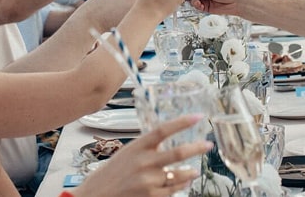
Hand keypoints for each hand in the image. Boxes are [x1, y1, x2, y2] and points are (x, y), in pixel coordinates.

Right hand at [72, 115, 211, 196]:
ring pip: (180, 174)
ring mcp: (148, 180)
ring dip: (190, 172)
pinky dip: (181, 185)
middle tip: (208, 145)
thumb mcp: (127, 153)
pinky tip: (184, 182)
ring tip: (195, 171)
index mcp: (137, 146)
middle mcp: (144, 162)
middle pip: (177, 152)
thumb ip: (147, 148)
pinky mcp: (151, 196)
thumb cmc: (112, 174)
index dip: (182, 122)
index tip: (198, 116)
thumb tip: (168, 144)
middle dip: (197, 148)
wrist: (96, 195)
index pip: (163, 130)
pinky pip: (173, 190)